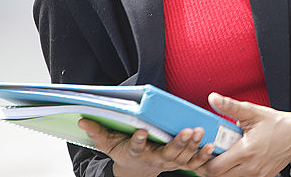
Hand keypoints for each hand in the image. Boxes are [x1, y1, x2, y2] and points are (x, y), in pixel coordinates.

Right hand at [78, 118, 214, 176]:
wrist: (136, 170)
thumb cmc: (123, 150)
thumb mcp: (108, 144)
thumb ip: (97, 132)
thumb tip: (81, 120)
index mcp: (136, 153)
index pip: (136, 147)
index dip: (138, 140)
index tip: (140, 131)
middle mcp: (153, 159)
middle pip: (166, 153)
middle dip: (177, 143)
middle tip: (187, 131)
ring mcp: (168, 162)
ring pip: (182, 157)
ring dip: (192, 146)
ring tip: (199, 132)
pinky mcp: (179, 163)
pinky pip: (192, 162)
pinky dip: (201, 155)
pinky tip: (209, 144)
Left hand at [196, 93, 290, 176]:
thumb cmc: (275, 123)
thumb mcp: (252, 112)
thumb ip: (230, 106)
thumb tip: (212, 98)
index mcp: (247, 151)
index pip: (215, 167)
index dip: (203, 160)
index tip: (200, 150)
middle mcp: (251, 167)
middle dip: (208, 167)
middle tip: (204, 154)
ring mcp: (257, 175)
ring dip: (220, 171)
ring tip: (217, 156)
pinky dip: (232, 173)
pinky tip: (231, 160)